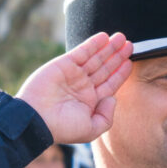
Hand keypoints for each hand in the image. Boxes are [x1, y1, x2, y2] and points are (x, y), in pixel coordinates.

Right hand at [16, 32, 132, 143]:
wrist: (36, 119)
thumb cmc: (62, 128)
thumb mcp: (91, 130)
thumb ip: (106, 117)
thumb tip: (113, 98)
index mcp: (90, 101)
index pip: (110, 84)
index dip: (120, 73)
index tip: (130, 62)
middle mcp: (83, 86)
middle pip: (105, 68)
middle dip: (117, 56)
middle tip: (130, 44)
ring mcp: (73, 74)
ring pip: (95, 58)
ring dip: (108, 47)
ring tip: (121, 37)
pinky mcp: (63, 64)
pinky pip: (82, 52)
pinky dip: (93, 44)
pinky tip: (105, 37)